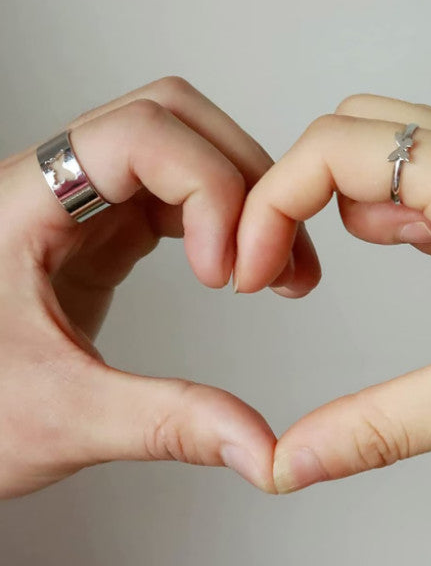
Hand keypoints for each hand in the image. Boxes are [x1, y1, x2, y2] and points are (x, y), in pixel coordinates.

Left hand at [0, 76, 320, 497]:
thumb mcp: (60, 417)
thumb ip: (166, 425)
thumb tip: (257, 445)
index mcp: (23, 206)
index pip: (139, 133)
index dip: (206, 186)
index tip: (224, 270)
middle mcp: (53, 188)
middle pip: (171, 120)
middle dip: (240, 178)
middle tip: (267, 257)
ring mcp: (80, 208)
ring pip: (181, 152)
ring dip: (239, 198)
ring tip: (271, 266)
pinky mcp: (100, 236)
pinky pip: (173, 198)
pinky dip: (219, 221)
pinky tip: (234, 268)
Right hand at [235, 93, 430, 492]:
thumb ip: (381, 428)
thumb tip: (294, 461)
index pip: (331, 147)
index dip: (270, 204)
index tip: (248, 270)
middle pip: (351, 131)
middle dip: (295, 193)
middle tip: (276, 263)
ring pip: (382, 152)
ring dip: (337, 205)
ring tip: (321, 271)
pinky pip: (419, 182)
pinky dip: (385, 216)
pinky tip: (405, 263)